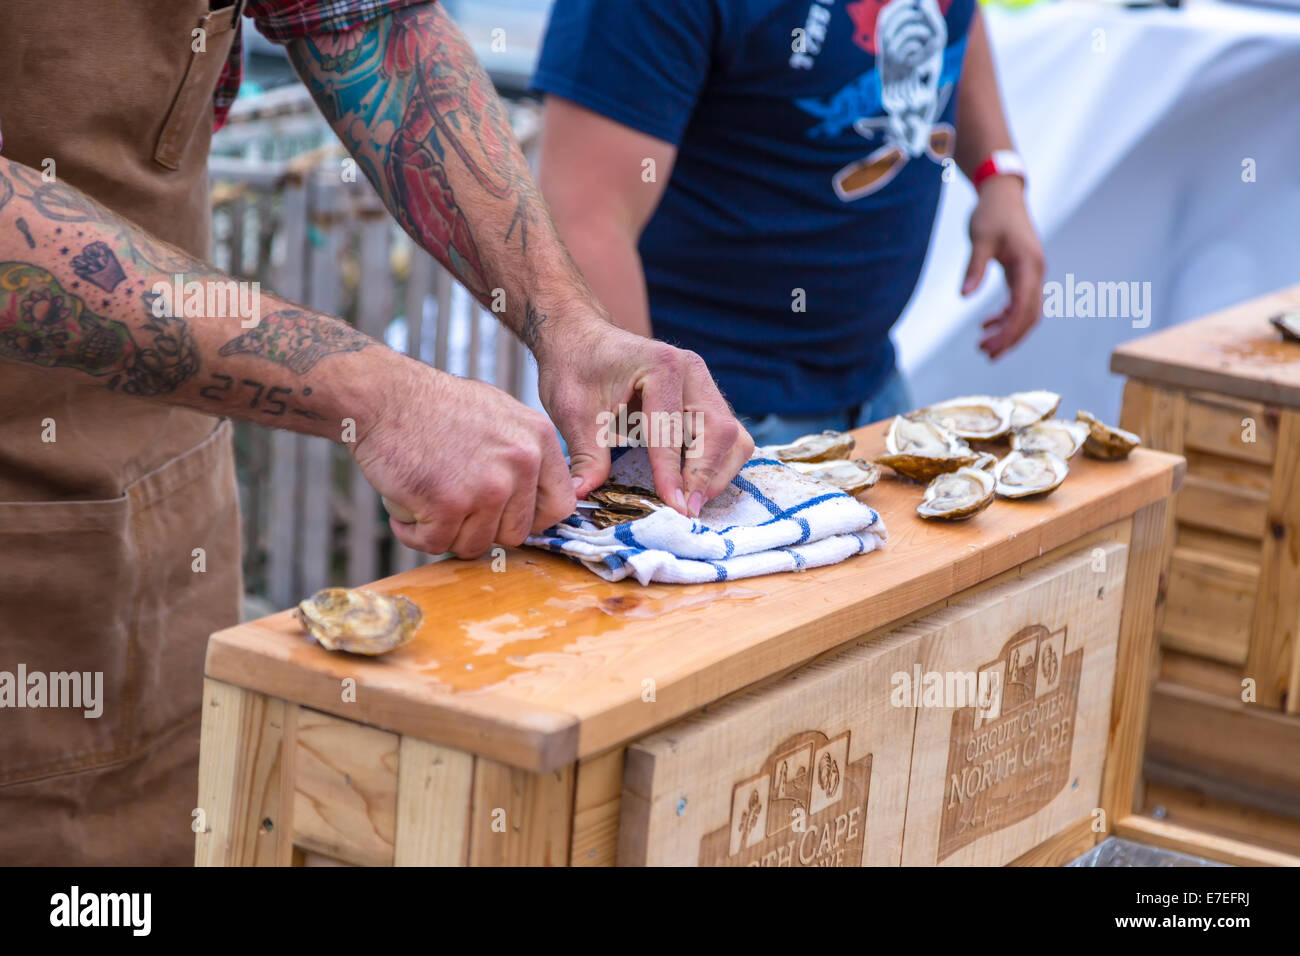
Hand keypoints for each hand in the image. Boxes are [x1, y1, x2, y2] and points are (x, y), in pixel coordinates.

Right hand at [352, 360, 575, 557]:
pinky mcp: (448, 504)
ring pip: (474, 545)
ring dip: (445, 533)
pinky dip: (414, 534)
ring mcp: (487, 486)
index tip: (505, 518)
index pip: (559, 506)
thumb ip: (524, 454)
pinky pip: (435, 545)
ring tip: (424, 501)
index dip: (531, 521)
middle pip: (514, 533)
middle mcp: (521, 462)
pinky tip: (404, 509)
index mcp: (539, 440)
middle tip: (453, 509)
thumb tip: (537, 496)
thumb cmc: (435, 406)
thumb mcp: (500, 414)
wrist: (385, 396)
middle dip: (481, 529)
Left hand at [537, 315, 753, 517]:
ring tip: (692, 501)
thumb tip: (582, 496)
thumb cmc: (576, 367)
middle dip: (706, 475)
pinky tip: (693, 485)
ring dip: (718, 472)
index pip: (673, 430)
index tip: (674, 508)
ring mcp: (703, 384)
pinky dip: (717, 464)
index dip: (673, 474)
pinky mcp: (705, 399)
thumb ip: (586, 455)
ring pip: (734, 436)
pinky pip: (727, 437)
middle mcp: (692, 372)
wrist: (582, 339)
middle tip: (687, 510)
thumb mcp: (572, 411)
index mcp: (661, 366)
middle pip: (720, 431)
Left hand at [961, 176, 1044, 359]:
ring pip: (1026, 312)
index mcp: (1029, 265)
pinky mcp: (1023, 273)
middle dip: (1010, 338)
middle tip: (985, 353)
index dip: (1009, 331)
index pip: (1024, 307)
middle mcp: (1036, 271)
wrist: (1002, 194)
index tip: (990, 348)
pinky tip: (985, 325)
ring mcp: (1031, 273)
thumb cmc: (991, 213)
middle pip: (1030, 315)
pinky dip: (1005, 316)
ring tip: (983, 346)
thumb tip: (964, 296)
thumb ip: (974, 268)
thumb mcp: (979, 239)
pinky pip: (1019, 302)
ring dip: (1008, 331)